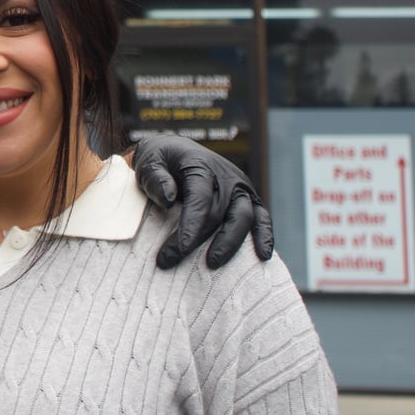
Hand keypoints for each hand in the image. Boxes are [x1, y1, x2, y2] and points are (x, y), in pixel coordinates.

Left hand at [129, 133, 274, 269]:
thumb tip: (169, 198)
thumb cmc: (159, 161)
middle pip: (220, 211)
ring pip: (244, 217)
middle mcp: (226, 176)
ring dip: (230, 242)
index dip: (191, 224)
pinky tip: (263, 256)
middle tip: (177, 259)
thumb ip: (155, 178)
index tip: (179, 248)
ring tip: (212, 263)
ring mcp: (241, 188)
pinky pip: (262, 218)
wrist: (175, 152)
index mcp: (201, 165)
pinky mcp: (250, 200)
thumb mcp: (149, 162)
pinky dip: (265, 236)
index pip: (200, 198)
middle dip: (201, 239)